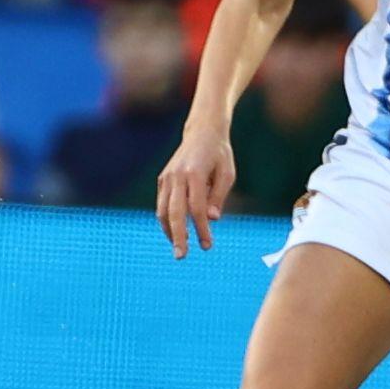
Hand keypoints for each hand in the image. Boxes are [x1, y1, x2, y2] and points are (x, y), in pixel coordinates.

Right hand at [155, 128, 237, 256]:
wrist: (202, 132)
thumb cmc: (219, 155)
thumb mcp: (227, 173)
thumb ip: (219, 196)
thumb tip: (212, 219)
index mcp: (195, 173)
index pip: (196, 208)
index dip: (201, 229)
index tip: (207, 245)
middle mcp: (177, 176)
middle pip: (174, 212)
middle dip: (177, 236)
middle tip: (181, 256)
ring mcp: (166, 177)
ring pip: (163, 210)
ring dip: (169, 231)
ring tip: (179, 247)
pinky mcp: (162, 179)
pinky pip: (162, 204)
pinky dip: (167, 220)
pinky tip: (175, 232)